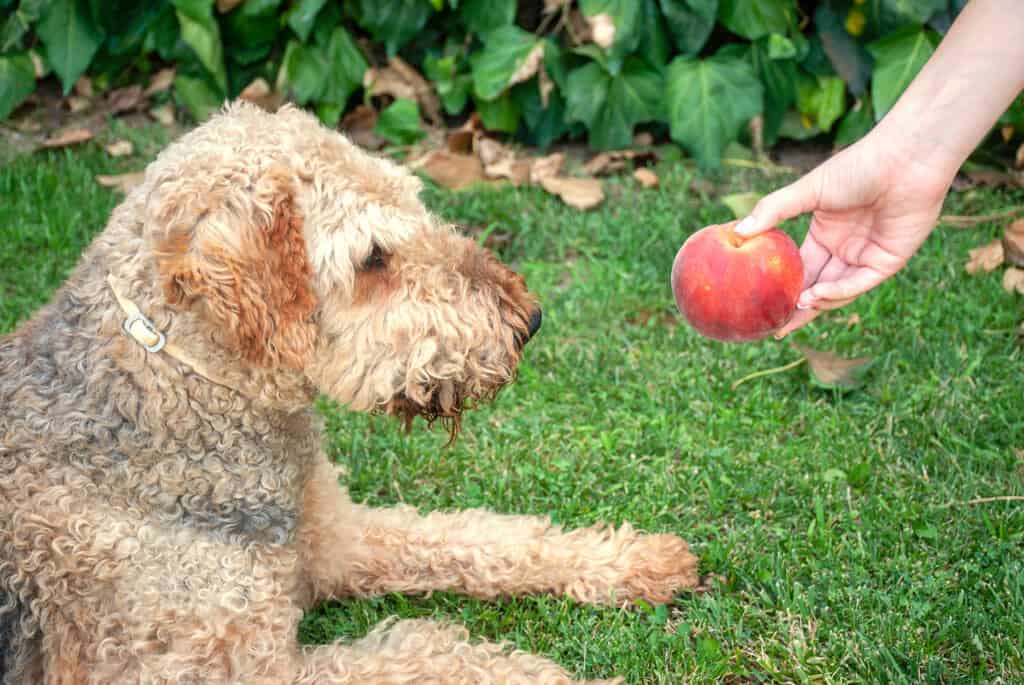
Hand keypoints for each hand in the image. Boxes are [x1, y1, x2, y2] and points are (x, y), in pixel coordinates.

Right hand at [734, 132, 953, 336]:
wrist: (904, 158)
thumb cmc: (859, 167)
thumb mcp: (808, 190)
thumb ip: (774, 210)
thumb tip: (737, 231)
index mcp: (825, 234)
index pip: (800, 268)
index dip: (782, 287)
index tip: (760, 303)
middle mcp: (845, 249)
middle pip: (817, 286)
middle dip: (797, 308)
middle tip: (775, 328)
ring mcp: (866, 256)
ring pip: (838, 290)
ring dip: (817, 302)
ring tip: (794, 309)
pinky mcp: (888, 261)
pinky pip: (859, 284)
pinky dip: (838, 292)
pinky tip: (817, 295)